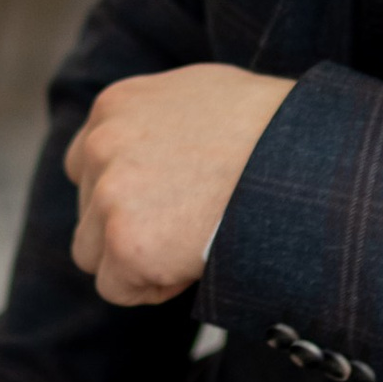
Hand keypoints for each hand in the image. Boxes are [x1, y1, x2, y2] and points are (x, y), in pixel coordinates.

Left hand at [65, 62, 292, 305]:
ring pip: (92, 252)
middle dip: (128, 226)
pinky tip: (191, 263)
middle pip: (88, 210)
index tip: (164, 202)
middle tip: (186, 225)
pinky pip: (116, 287)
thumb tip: (154, 153)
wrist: (296, 155)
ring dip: (134, 258)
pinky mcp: (126, 243)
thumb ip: (156, 121)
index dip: (125, 192)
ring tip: (190, 244)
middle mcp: (101, 145)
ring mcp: (108, 194)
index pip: (86, 164)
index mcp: (115, 106)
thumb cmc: (267, 127)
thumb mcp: (200, 95)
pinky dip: (151, 286)